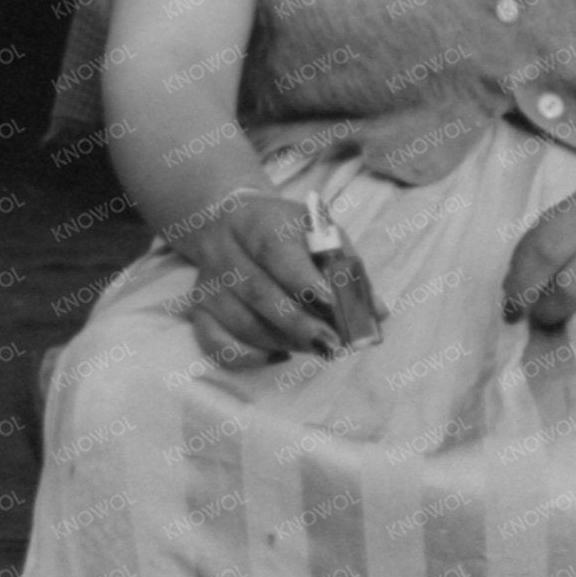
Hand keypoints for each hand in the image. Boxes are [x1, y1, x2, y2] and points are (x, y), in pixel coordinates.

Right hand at [170, 188, 344, 363]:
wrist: (231, 221)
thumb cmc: (286, 231)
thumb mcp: (319, 233)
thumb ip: (348, 270)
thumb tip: (377, 313)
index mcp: (256, 220)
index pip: (274, 250)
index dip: (302, 280)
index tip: (332, 304)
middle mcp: (223, 248)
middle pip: (257, 292)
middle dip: (299, 324)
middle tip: (333, 345)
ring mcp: (208, 280)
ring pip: (241, 322)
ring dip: (283, 342)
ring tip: (317, 347)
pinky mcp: (199, 308)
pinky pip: (215, 342)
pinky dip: (248, 356)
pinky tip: (279, 355)